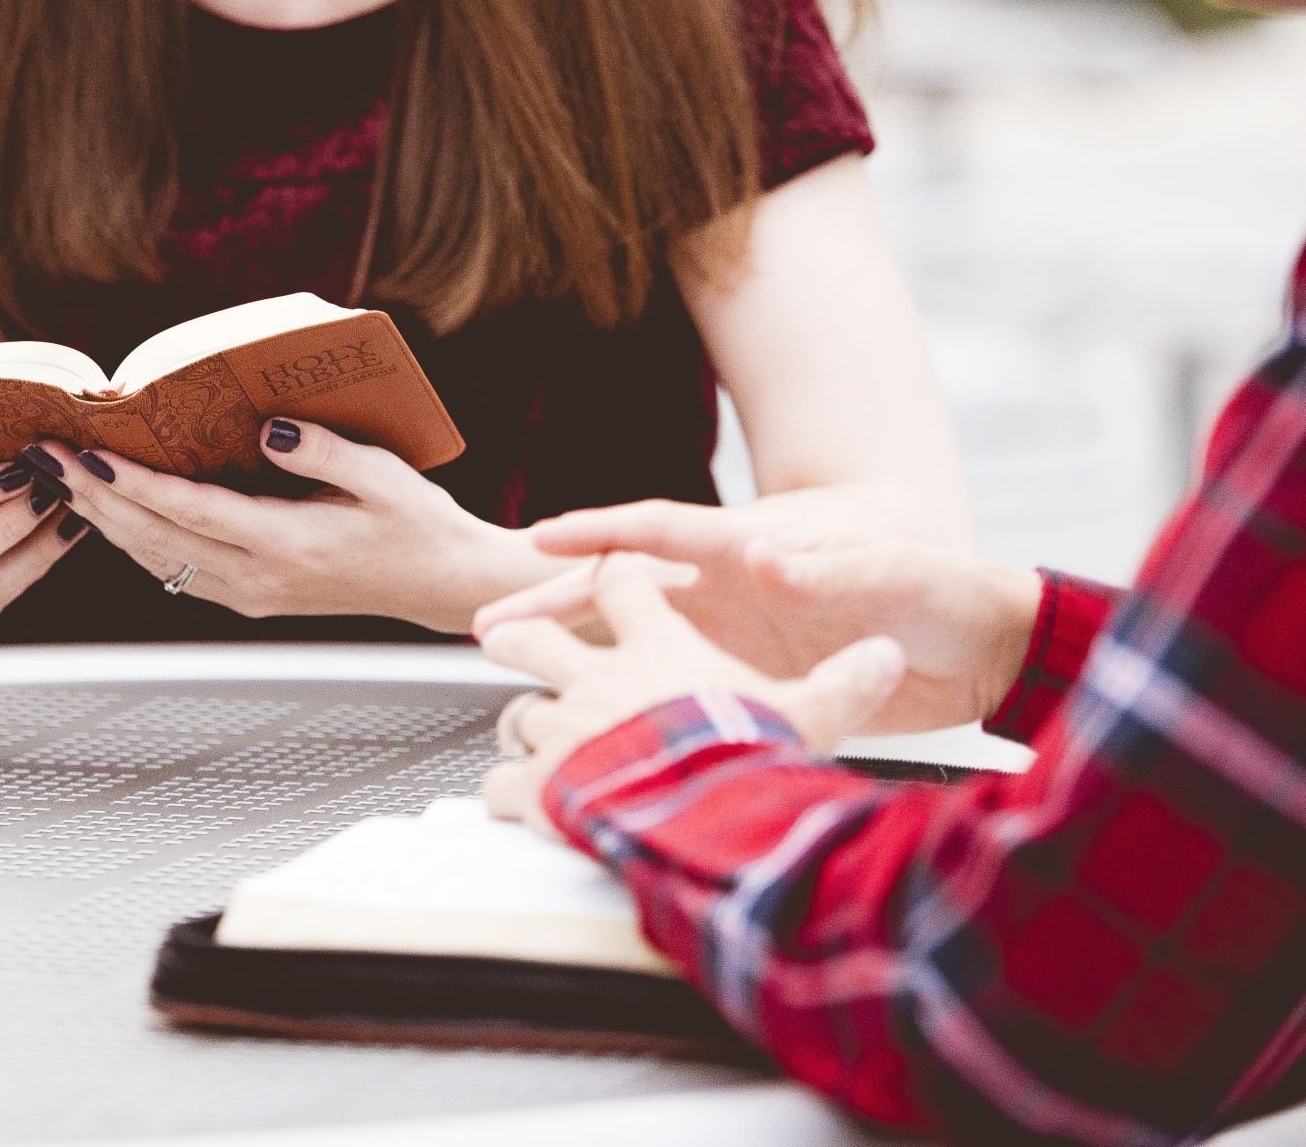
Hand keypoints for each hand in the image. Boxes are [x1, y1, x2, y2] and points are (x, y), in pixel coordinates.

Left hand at [31, 420, 523, 631]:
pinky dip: (136, 540)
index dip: (134, 486)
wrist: (440, 584)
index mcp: (288, 545)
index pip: (192, 512)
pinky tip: (110, 515)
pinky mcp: (252, 597)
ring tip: (60, 481)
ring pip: (158, 559)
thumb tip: (266, 429)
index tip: (89, 458)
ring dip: (104, 522)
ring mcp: (251, 594)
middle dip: (94, 498)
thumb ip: (322, 450)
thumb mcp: (382, 475)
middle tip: (47, 458)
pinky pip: (177, 569)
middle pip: (156, 539)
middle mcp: (259, 577)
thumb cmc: (417, 522)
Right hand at [473, 500, 1042, 734]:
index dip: (599, 535)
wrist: (982, 644)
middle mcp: (728, 593)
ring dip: (573, 658)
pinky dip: (622, 708)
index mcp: (751, 550)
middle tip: (486, 622)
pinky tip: (583, 731)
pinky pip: (671, 696)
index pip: (658, 532)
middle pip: (619, 593)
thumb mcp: (891, 570)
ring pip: (631, 647)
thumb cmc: (942, 588)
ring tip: (510, 677)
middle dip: (549, 603)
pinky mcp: (749, 685)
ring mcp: (732, 640)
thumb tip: (767, 561)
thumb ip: (832, 566)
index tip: (542, 539)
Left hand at [480, 555, 906, 829]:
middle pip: (538, 636)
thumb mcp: (814, 713)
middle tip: (497, 632)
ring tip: (519, 739)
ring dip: (521, 725)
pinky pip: (503, 782)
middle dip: (519, 631)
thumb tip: (889, 655)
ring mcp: (563, 729)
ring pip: (519, 712)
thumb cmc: (753, 759)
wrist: (700, 818)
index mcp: (659, 647)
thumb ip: (847, 683)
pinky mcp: (539, 783)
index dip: (607, 573)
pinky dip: (505, 792)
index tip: (591, 567)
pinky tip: (509, 804)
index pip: (622, 583)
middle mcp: (599, 678)